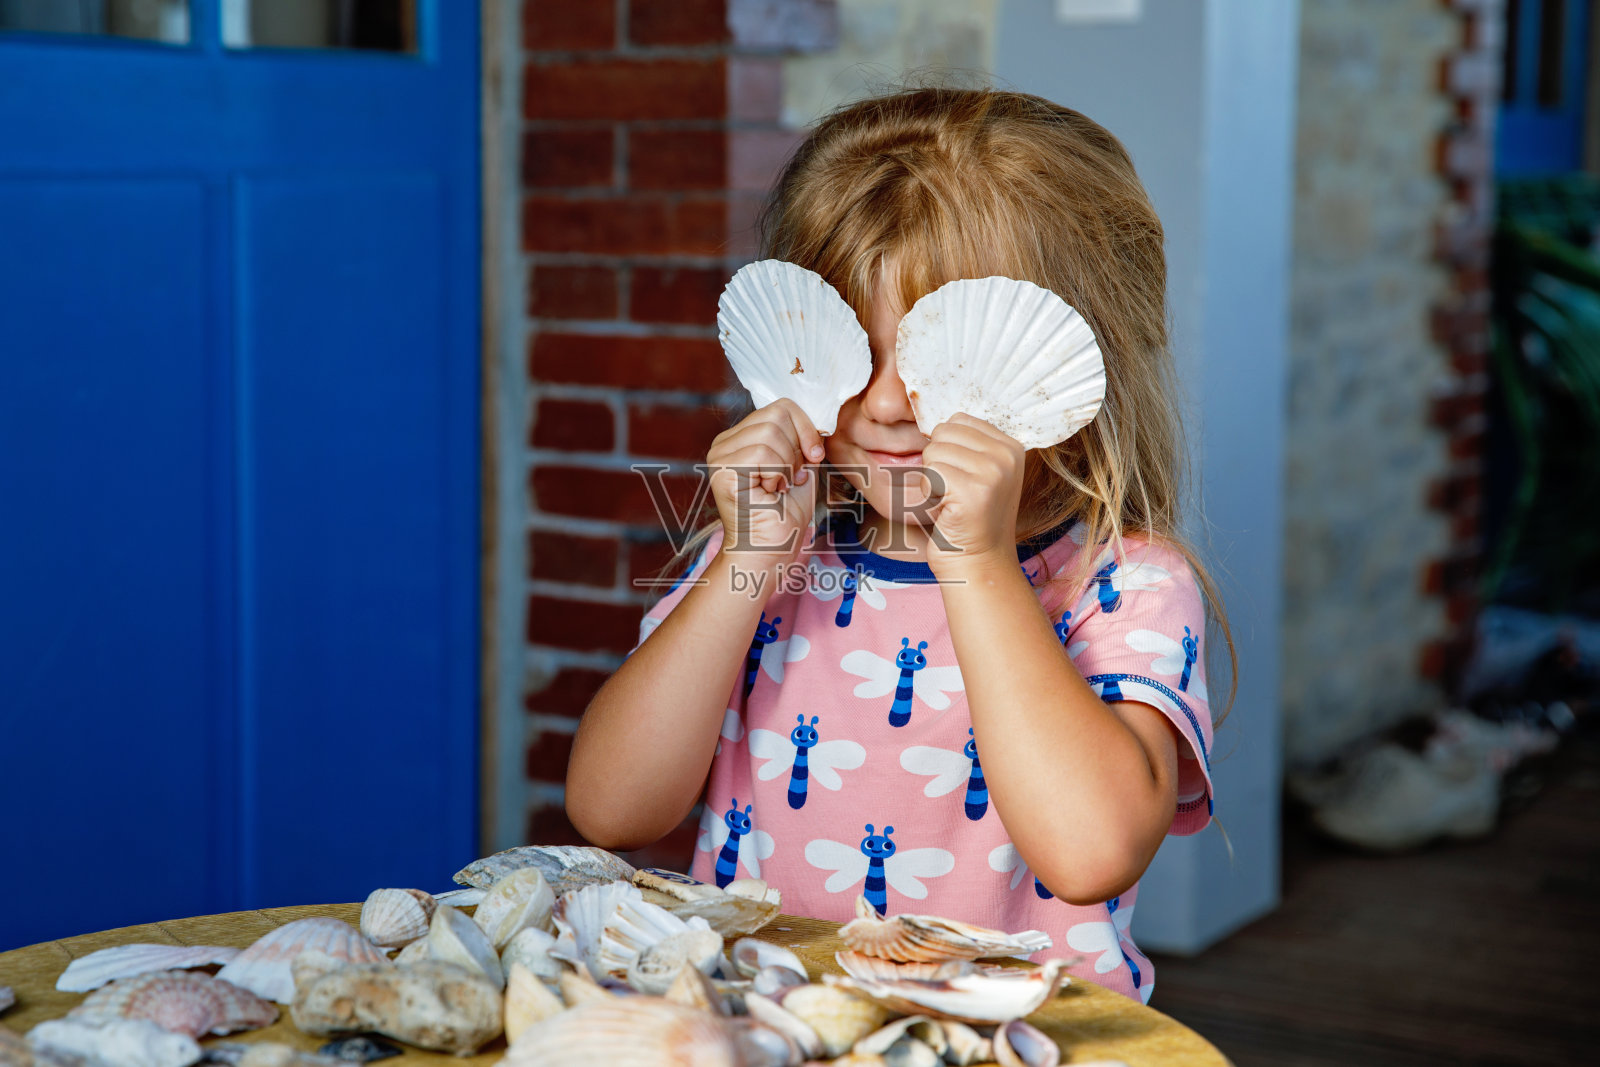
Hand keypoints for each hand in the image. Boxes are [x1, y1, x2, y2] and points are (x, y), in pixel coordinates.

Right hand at [705, 398, 824, 566]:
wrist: (770, 552)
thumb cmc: (784, 516)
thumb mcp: (800, 468)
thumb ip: (801, 440)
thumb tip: (815, 418)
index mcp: (741, 438)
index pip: (780, 407)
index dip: (805, 427)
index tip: (815, 455)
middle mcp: (725, 442)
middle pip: (777, 414)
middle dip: (797, 447)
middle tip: (791, 477)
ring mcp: (720, 455)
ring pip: (770, 433)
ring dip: (787, 464)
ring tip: (778, 487)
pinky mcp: (722, 470)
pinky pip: (763, 453)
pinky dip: (777, 474)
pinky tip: (769, 492)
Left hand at [916, 412, 1025, 576]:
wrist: (977, 563)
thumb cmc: (969, 518)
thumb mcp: (981, 474)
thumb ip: (969, 445)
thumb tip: (935, 421)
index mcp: (1011, 446)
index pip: (958, 420)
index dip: (947, 449)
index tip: (962, 478)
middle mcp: (1007, 455)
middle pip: (942, 433)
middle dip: (937, 463)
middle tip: (954, 493)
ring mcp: (993, 472)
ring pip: (933, 452)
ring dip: (932, 480)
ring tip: (951, 502)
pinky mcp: (974, 491)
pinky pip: (929, 474)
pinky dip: (928, 495)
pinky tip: (947, 511)